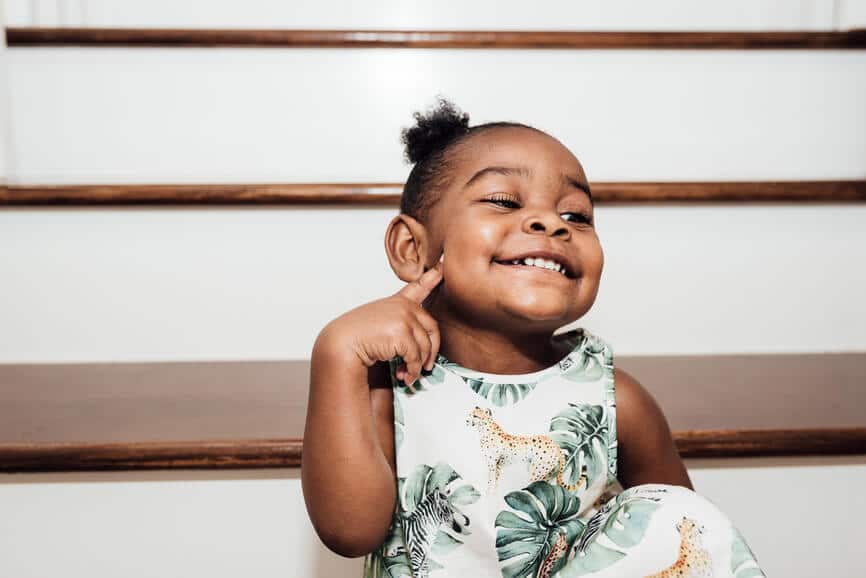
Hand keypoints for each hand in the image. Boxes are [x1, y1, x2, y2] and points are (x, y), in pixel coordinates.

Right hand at [316, 258, 442, 390]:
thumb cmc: (356, 337)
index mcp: (397, 302)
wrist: (341, 343)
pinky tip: (405, 376)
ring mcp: (404, 317)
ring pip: (425, 347)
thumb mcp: (380, 322)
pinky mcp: (402, 333)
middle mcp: (403, 306)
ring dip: (418, 366)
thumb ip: (400, 326)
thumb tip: (421, 350)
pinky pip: (416, 357)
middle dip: (431, 351)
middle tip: (427, 366)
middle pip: (432, 329)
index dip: (433, 276)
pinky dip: (412, 371)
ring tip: (409, 374)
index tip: (443, 265)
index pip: (419, 286)